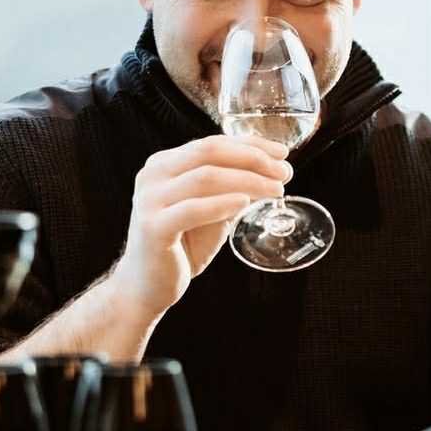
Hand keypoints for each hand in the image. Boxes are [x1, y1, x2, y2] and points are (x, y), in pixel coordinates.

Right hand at [113, 135, 292, 320]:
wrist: (146, 287)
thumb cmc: (181, 248)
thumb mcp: (211, 212)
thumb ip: (231, 191)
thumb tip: (270, 174)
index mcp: (165, 164)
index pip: (213, 143)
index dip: (251, 144)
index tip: (282, 153)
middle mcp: (154, 175)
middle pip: (210, 152)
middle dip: (253, 159)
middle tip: (284, 171)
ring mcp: (150, 199)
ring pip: (205, 177)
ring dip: (247, 180)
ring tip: (275, 190)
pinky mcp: (153, 227)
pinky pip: (193, 210)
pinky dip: (222, 204)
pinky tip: (246, 203)